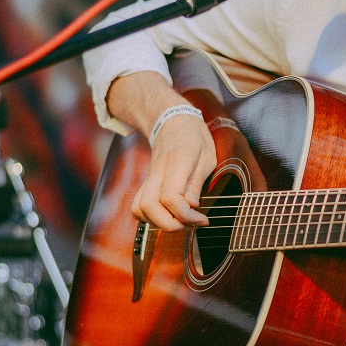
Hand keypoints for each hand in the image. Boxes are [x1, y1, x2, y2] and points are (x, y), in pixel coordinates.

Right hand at [106, 72, 215, 230]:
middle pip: (149, 207)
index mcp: (177, 161)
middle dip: (170, 225)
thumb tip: (191, 206)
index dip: (185, 215)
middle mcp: (158, 171)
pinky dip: (150, 218)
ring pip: (139, 208)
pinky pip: (138, 206)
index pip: (170, 197)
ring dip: (159, 223)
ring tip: (181, 221)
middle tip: (191, 224)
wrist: (171, 120)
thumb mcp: (207, 156)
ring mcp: (148, 178)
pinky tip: (168, 216)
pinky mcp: (146, 184)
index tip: (202, 219)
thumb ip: (197, 182)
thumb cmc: (194, 138)